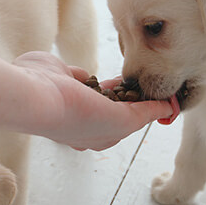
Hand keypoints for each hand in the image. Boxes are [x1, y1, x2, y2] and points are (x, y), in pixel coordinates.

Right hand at [13, 52, 172, 150]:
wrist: (37, 95)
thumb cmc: (79, 116)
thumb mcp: (123, 120)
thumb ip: (145, 114)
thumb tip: (168, 109)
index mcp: (98, 136)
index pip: (129, 123)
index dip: (147, 110)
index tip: (165, 95)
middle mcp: (84, 120)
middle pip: (117, 106)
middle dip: (133, 95)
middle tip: (152, 78)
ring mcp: (72, 98)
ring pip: (102, 91)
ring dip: (118, 83)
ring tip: (138, 71)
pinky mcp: (62, 78)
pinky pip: (84, 76)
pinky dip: (93, 74)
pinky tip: (100, 68)